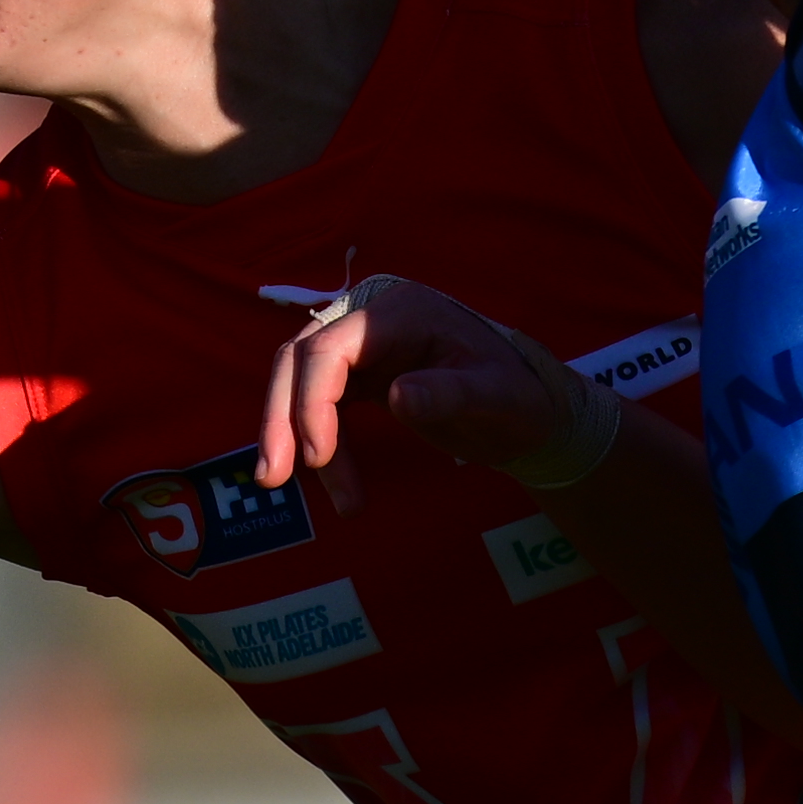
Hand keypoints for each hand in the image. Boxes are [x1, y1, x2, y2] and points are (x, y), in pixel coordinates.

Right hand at [254, 272, 611, 500]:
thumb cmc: (518, 397)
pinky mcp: (361, 375)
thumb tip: (398, 396)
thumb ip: (451, 394)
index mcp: (401, 314)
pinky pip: (321, 404)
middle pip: (297, 359)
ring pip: (299, 382)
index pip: (328, 349)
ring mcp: (363, 347)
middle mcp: (372, 321)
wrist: (530, 408)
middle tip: (273, 479)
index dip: (312, 401)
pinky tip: (336, 485)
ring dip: (292, 435)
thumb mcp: (497, 397)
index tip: (319, 456)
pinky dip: (319, 443)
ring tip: (292, 489)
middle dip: (280, 418)